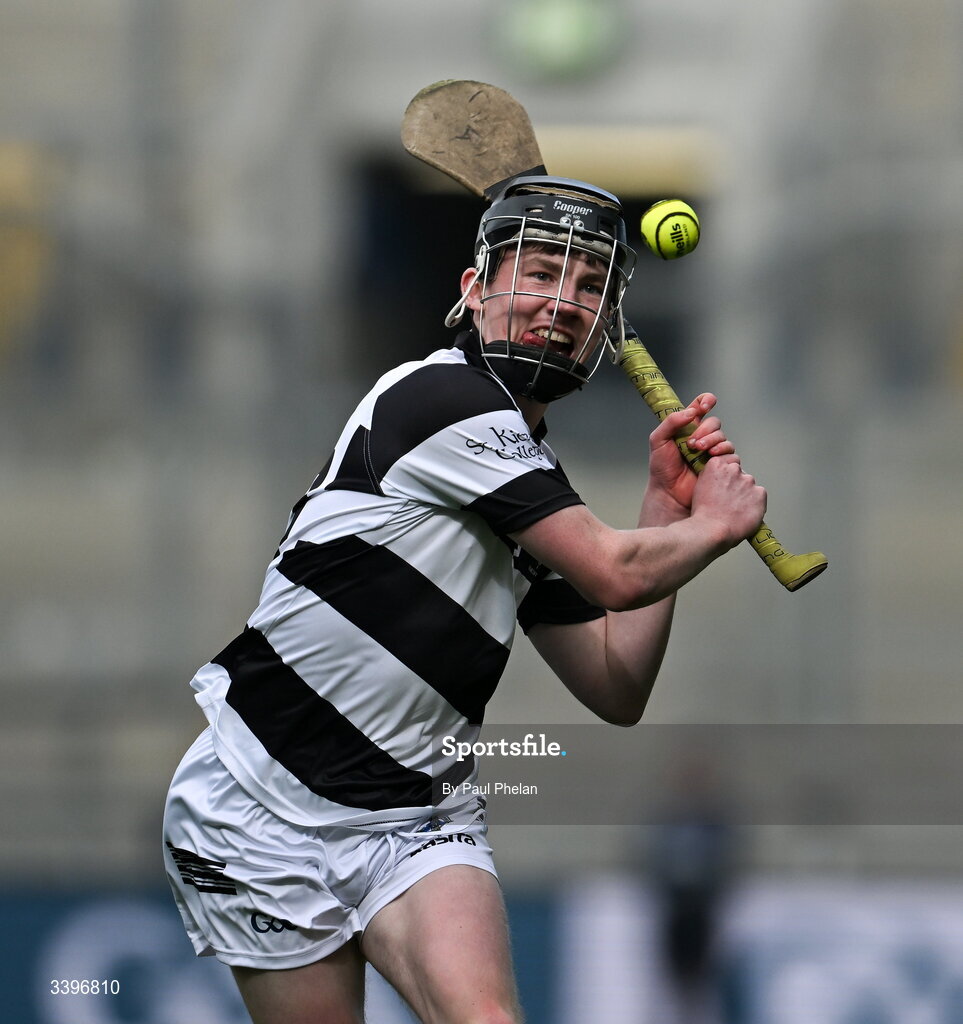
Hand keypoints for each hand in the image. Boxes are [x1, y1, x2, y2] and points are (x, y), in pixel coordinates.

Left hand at [645, 393, 734, 516]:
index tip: (705, 407)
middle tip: (692, 443)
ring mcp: (712, 450)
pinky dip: (723, 454)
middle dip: (706, 431)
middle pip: (715, 423)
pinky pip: (731, 455)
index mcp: (687, 426)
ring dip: (713, 442)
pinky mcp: (720, 465)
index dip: (706, 401)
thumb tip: (691, 411)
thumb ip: (670, 422)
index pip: (701, 405)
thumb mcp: (658, 441)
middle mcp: (702, 436)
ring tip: (699, 451)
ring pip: (724, 438)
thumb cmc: (661, 467)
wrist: (669, 491)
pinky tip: (710, 460)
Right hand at [690, 454, 767, 547]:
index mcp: (716, 465)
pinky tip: (744, 512)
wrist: (711, 529)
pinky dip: (755, 503)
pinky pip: (760, 496)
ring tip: (736, 509)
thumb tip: (720, 479)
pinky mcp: (760, 493)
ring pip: (749, 485)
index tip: (723, 486)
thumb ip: (712, 477)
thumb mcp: (699, 486)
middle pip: (739, 473)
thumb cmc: (703, 514)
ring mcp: (748, 481)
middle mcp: (733, 469)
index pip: (728, 463)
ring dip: (745, 494)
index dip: (726, 477)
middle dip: (736, 485)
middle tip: (729, 501)